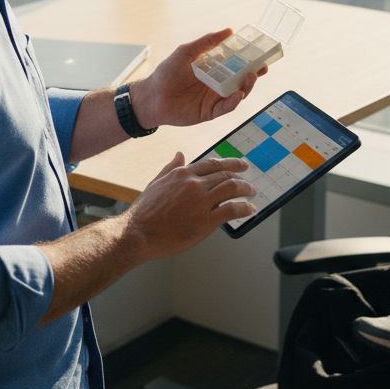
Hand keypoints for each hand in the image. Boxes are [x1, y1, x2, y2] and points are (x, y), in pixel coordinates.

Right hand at [123, 153, 256, 261]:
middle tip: (248, 182)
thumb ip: (170, 168)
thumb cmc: (143, 212)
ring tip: (252, 193)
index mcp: (182, 174)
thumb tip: (179, 154)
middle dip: (241, 178)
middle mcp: (193, 184)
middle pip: (225, 175)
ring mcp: (200, 201)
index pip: (212, 164)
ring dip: (246, 190)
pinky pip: (232, 210)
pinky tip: (250, 209)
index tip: (240, 166)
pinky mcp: (205, 221)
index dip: (230, 164)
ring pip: (232, 188)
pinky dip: (245, 208)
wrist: (137, 233)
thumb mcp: (156, 183)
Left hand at [131, 29, 268, 128]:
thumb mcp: (187, 52)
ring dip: (246, 87)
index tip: (260, 54)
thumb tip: (229, 31)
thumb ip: (207, 42)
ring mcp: (214, 99)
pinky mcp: (209, 112)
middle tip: (262, 67)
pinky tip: (238, 94)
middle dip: (254, 75)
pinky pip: (225, 108)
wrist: (151, 96)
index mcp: (214, 70)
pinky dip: (233, 102)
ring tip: (251, 77)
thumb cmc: (166, 73)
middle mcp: (217, 85)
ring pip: (237, 94)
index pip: (236, 65)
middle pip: (241, 81)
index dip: (249, 61)